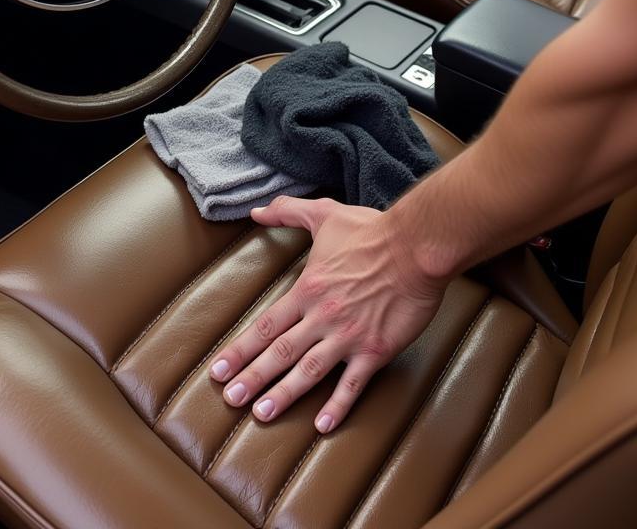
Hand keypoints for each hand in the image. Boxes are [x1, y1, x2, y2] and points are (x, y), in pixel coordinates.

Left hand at [208, 196, 447, 432]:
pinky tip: (322, 426)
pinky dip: (337, 406)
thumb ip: (288, 211)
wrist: (417, 246)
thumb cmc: (373, 230)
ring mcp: (348, 336)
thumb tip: (257, 210)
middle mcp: (322, 316)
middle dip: (252, 377)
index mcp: (307, 290)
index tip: (219, 368)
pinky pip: (353, 384)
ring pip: (309, 372)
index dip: (240, 348)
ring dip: (284, 395)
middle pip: (280, 352)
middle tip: (229, 398)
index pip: (266, 325)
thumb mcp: (325, 214)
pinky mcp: (376, 350)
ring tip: (261, 414)